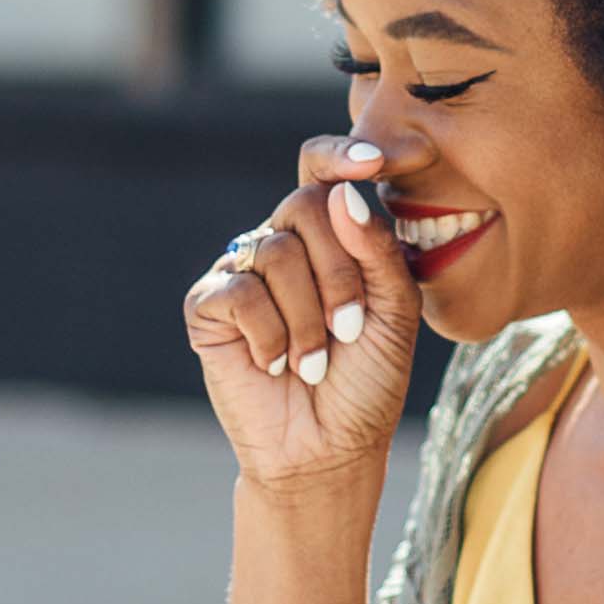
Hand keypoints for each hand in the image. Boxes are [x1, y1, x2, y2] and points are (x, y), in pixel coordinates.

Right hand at [185, 135, 417, 493]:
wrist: (327, 448)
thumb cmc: (367, 383)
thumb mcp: (395, 314)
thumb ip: (378, 252)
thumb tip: (343, 195)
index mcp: (330, 237)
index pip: (321, 171)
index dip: (340, 155)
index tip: (373, 162)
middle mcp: (282, 244)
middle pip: (305, 208)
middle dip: (339, 274)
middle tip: (349, 330)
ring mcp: (242, 271)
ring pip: (276, 252)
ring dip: (307, 317)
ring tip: (314, 360)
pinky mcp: (208, 306)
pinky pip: (240, 292)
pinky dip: (270, 336)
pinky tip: (276, 364)